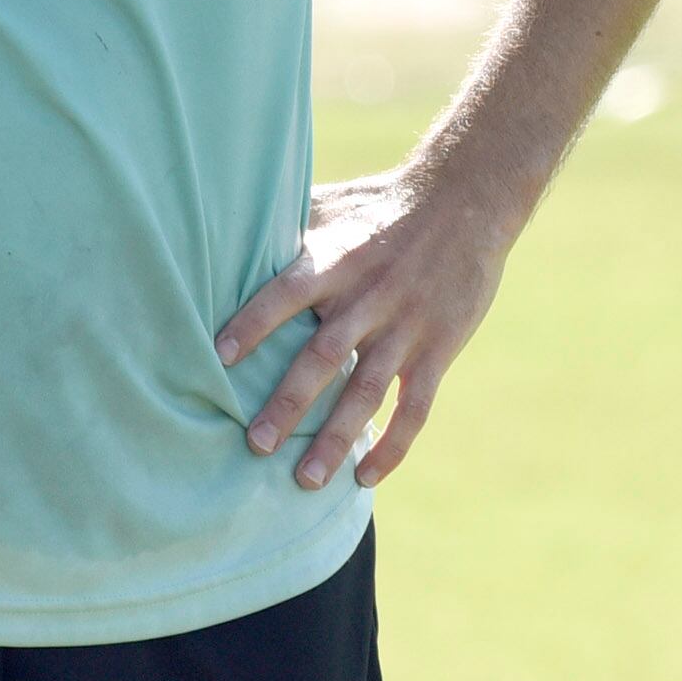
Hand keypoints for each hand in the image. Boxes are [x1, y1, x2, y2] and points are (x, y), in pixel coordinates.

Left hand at [213, 162, 516, 490]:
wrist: (465, 200)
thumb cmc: (380, 204)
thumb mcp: (330, 204)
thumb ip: (284, 227)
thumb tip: (222, 231)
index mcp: (335, 259)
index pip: (285, 293)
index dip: (252, 323)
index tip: (217, 356)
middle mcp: (368, 297)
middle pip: (322, 357)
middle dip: (288, 403)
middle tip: (254, 443)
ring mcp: (406, 327)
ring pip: (367, 392)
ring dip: (336, 438)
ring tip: (305, 480)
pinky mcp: (438, 349)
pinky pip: (415, 407)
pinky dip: (393, 445)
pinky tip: (367, 477)